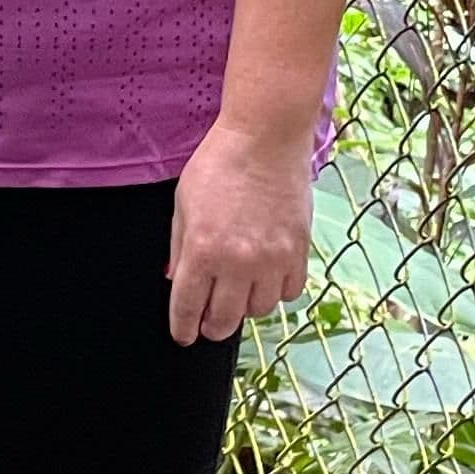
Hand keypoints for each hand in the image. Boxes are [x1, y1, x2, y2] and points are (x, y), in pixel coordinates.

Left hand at [168, 115, 316, 344]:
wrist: (266, 138)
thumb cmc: (219, 164)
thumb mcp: (183, 204)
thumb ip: (178, 247)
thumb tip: (176, 280)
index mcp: (202, 250)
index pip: (187, 308)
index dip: (183, 329)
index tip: (184, 335)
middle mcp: (237, 262)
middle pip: (224, 321)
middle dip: (212, 327)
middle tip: (208, 322)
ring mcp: (272, 259)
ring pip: (259, 310)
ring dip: (245, 306)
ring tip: (238, 290)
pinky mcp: (299, 251)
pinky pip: (289, 293)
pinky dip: (276, 291)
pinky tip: (266, 277)